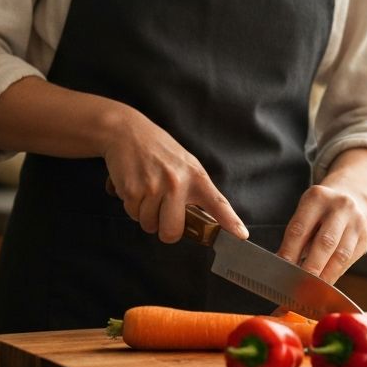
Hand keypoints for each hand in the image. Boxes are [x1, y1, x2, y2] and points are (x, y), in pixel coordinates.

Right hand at [103, 110, 246, 243]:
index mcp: (195, 176)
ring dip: (145, 215)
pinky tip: (134, 187)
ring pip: (149, 225)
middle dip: (165, 229)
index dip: (230, 221)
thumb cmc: (156, 148)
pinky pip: (132, 214)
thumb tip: (200, 220)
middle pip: (172, 231)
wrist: (126, 131)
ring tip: (145, 192)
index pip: (217, 203)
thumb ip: (194, 189)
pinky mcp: (133, 190)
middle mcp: (177, 183)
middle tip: (161, 213)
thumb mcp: (184, 163)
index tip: (240, 234)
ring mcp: (154, 187)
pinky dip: (131, 206)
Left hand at [277, 185, 366, 284]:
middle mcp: (340, 207)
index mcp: (317, 197)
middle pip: (325, 242)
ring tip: (312, 290)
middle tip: (298, 285)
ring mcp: (356, 222)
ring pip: (341, 255)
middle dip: (311, 267)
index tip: (282, 268)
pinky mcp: (365, 238)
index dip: (290, 251)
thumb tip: (282, 263)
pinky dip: (334, 274)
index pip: (300, 228)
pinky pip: (349, 261)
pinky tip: (324, 284)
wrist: (350, 199)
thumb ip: (296, 236)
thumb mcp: (304, 213)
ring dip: (325, 275)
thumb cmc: (318, 212)